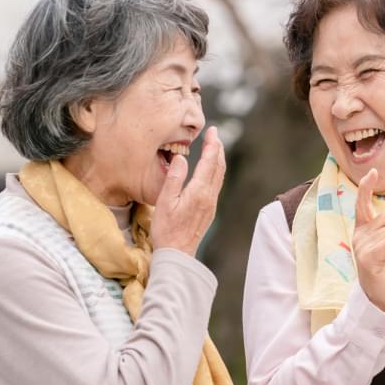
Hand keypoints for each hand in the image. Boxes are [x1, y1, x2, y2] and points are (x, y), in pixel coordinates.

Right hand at [151, 126, 225, 255]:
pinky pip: (216, 185)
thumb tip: (182, 158)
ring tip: (215, 147)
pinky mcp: (209, 210)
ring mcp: (211, 204)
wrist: (178, 254)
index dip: (212, 144)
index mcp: (199, 192)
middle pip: (218, 167)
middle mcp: (209, 196)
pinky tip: (211, 170)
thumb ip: (174, 178)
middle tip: (214, 134)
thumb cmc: (167, 229)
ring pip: (219, 176)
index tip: (212, 131)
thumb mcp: (164, 202)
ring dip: (219, 159)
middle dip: (218, 148)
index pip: (209, 162)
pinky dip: (216, 171)